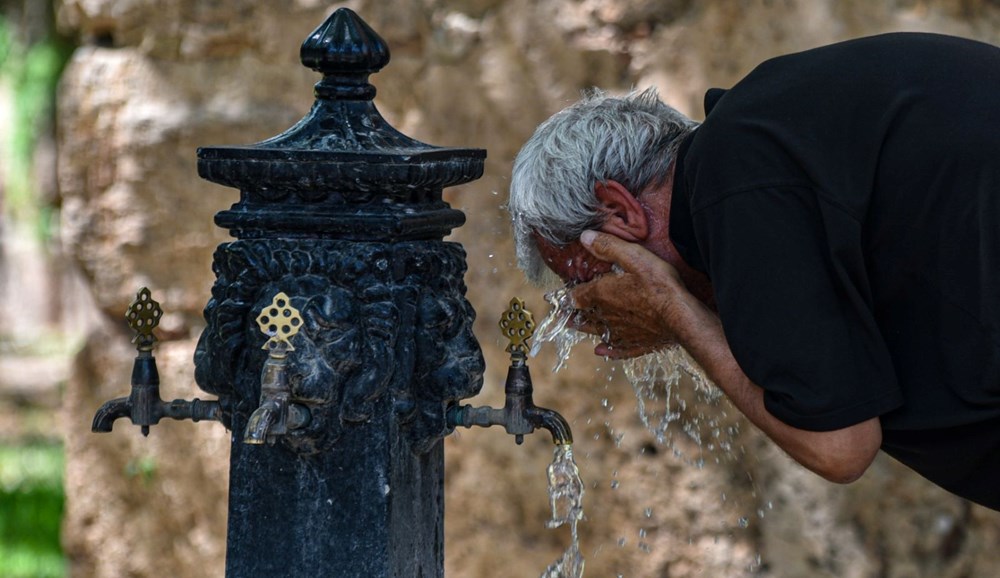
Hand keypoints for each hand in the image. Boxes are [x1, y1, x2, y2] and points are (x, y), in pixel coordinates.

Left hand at [569, 231, 694, 358]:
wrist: (681, 317)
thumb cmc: (659, 285)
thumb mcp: (634, 257)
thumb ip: (608, 247)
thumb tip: (585, 237)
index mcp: (602, 295)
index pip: (577, 296)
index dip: (570, 294)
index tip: (564, 294)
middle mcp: (606, 316)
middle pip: (584, 316)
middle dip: (574, 313)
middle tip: (564, 314)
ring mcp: (621, 333)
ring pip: (596, 332)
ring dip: (585, 328)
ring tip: (575, 327)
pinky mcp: (635, 344)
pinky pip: (616, 349)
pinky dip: (607, 350)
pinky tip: (601, 350)